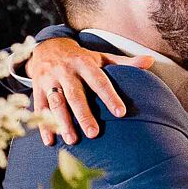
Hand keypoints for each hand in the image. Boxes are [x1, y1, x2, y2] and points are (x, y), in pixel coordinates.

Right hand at [27, 37, 152, 144]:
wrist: (47, 47)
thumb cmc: (81, 58)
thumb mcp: (101, 56)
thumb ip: (124, 62)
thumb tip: (150, 61)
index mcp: (84, 63)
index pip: (99, 81)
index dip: (110, 96)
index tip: (121, 113)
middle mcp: (65, 71)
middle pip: (75, 95)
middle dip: (83, 115)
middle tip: (94, 134)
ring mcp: (49, 80)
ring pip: (55, 103)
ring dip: (62, 122)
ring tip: (72, 141)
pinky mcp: (37, 89)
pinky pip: (39, 108)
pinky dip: (43, 125)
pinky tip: (49, 141)